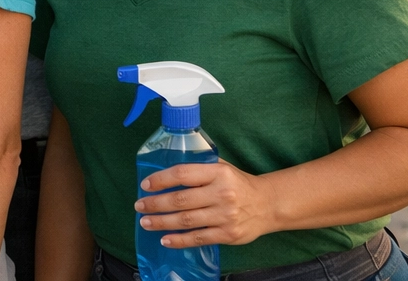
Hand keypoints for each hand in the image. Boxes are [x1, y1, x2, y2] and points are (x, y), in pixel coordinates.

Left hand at [134, 160, 274, 247]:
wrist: (268, 205)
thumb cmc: (238, 183)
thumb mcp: (221, 167)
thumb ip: (199, 167)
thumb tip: (167, 166)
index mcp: (218, 173)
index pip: (183, 174)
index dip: (161, 179)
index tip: (146, 185)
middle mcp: (222, 194)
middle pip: (181, 199)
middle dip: (156, 203)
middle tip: (139, 205)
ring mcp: (225, 216)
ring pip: (186, 220)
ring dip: (161, 222)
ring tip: (145, 222)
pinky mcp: (228, 234)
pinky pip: (198, 238)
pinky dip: (179, 240)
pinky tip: (165, 239)